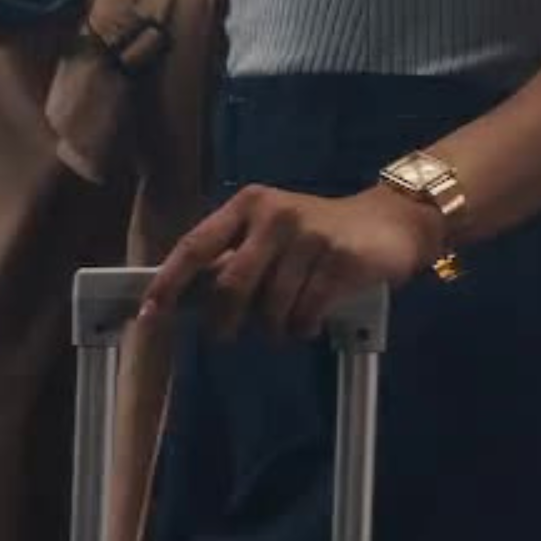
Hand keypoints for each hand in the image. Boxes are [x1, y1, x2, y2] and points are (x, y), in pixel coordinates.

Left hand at [145, 184, 444, 342]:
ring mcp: (310, 237)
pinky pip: (305, 313)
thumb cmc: (317, 235)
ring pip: (270, 306)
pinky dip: (302, 329)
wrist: (390, 222)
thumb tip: (186, 299)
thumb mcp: (271, 234)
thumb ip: (235, 258)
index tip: (150, 311)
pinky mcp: (340, 260)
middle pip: (230, 285)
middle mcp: (275, 215)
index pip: (196, 244)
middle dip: (224, 321)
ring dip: (272, 329)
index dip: (169, 281)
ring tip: (283, 326)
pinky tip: (309, 323)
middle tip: (226, 336)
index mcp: (248, 205)